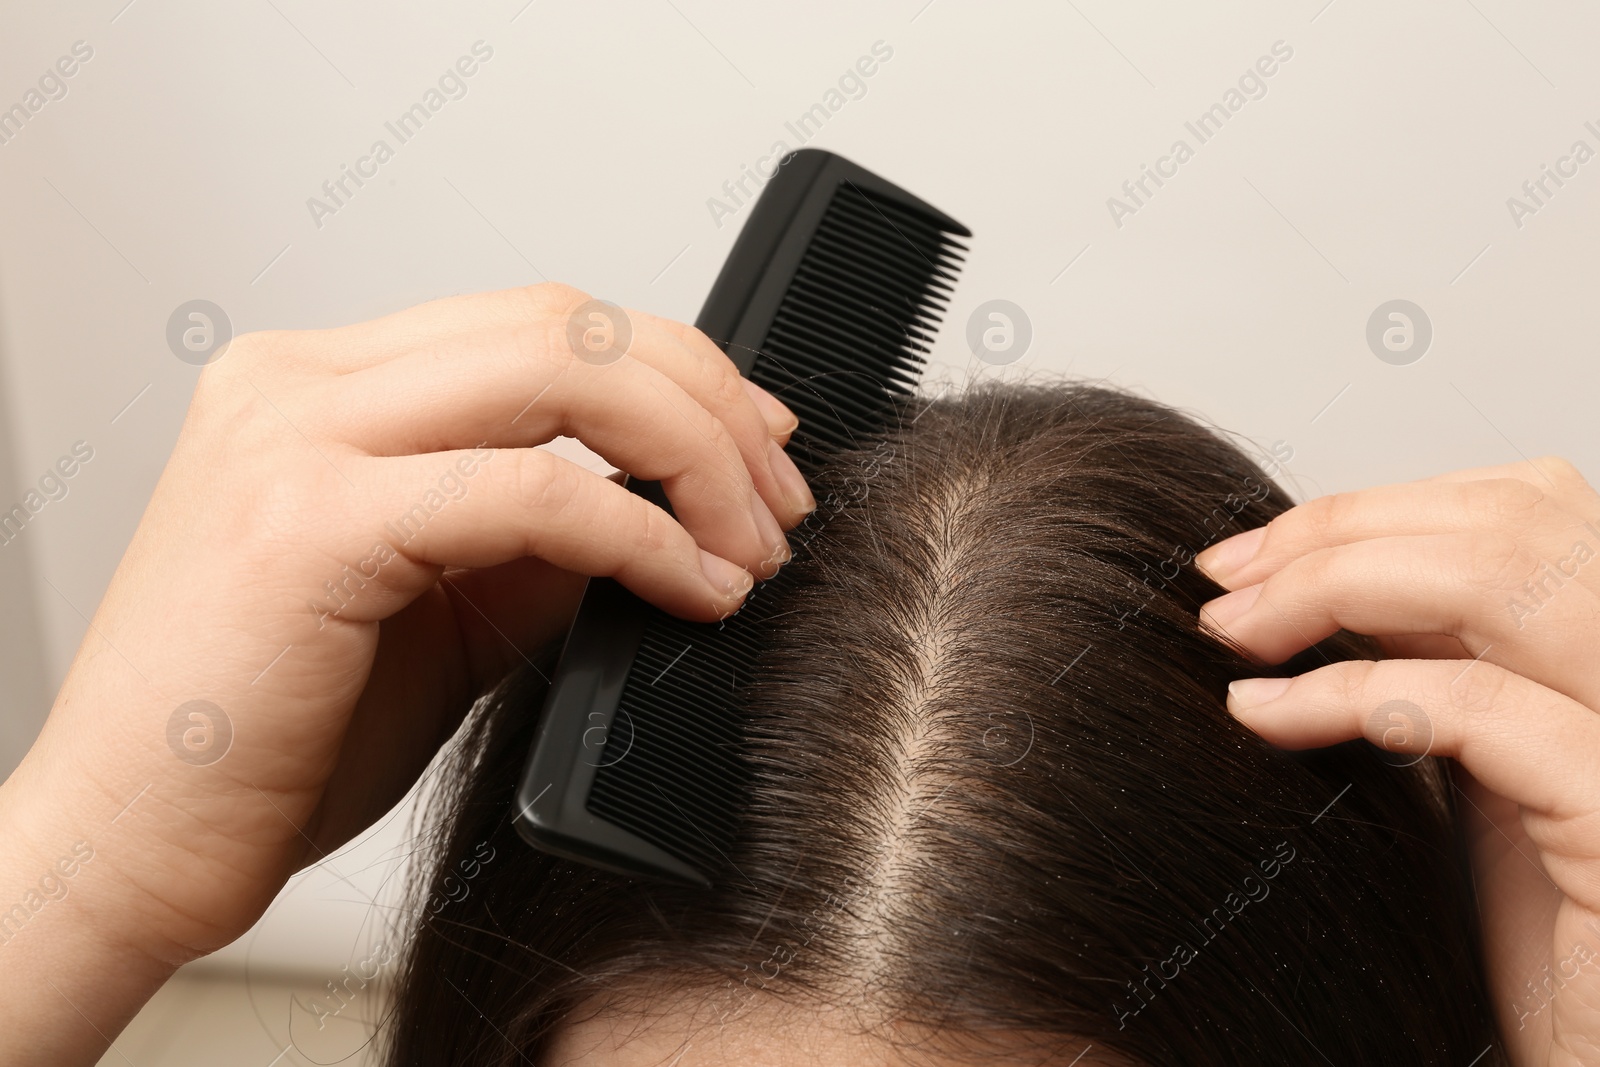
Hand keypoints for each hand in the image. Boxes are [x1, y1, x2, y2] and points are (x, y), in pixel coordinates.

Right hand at [0, 283, 813, 1059]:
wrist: (130, 843)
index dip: (673, 370)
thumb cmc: (268, 736)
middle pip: (565, 323)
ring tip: (753, 547)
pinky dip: (642, 535)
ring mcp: (292, 436)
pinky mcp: (306, 519)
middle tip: (778, 500)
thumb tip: (663, 506)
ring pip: (562, 372)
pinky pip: (533, 492)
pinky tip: (694, 588)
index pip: (540, 322)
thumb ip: (538, 535)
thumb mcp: (440, 609)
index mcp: (321, 387)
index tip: (754, 444)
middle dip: (706, 402)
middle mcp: (297, 384)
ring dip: (694, 455)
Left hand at [1194, 456, 1599, 1063]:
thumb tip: (1323, 572)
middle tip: (1223, 584)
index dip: (1371, 509)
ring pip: (1502, 576)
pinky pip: (1482, 707)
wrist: (1588, 1050)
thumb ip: (1434, 657)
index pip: (1516, 505)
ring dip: (1332, 585)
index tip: (1251, 552)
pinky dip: (1347, 693)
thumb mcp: (1478, 760)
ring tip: (1232, 632)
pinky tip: (1263, 715)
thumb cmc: (1539, 928)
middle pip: (1507, 519)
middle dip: (1338, 533)